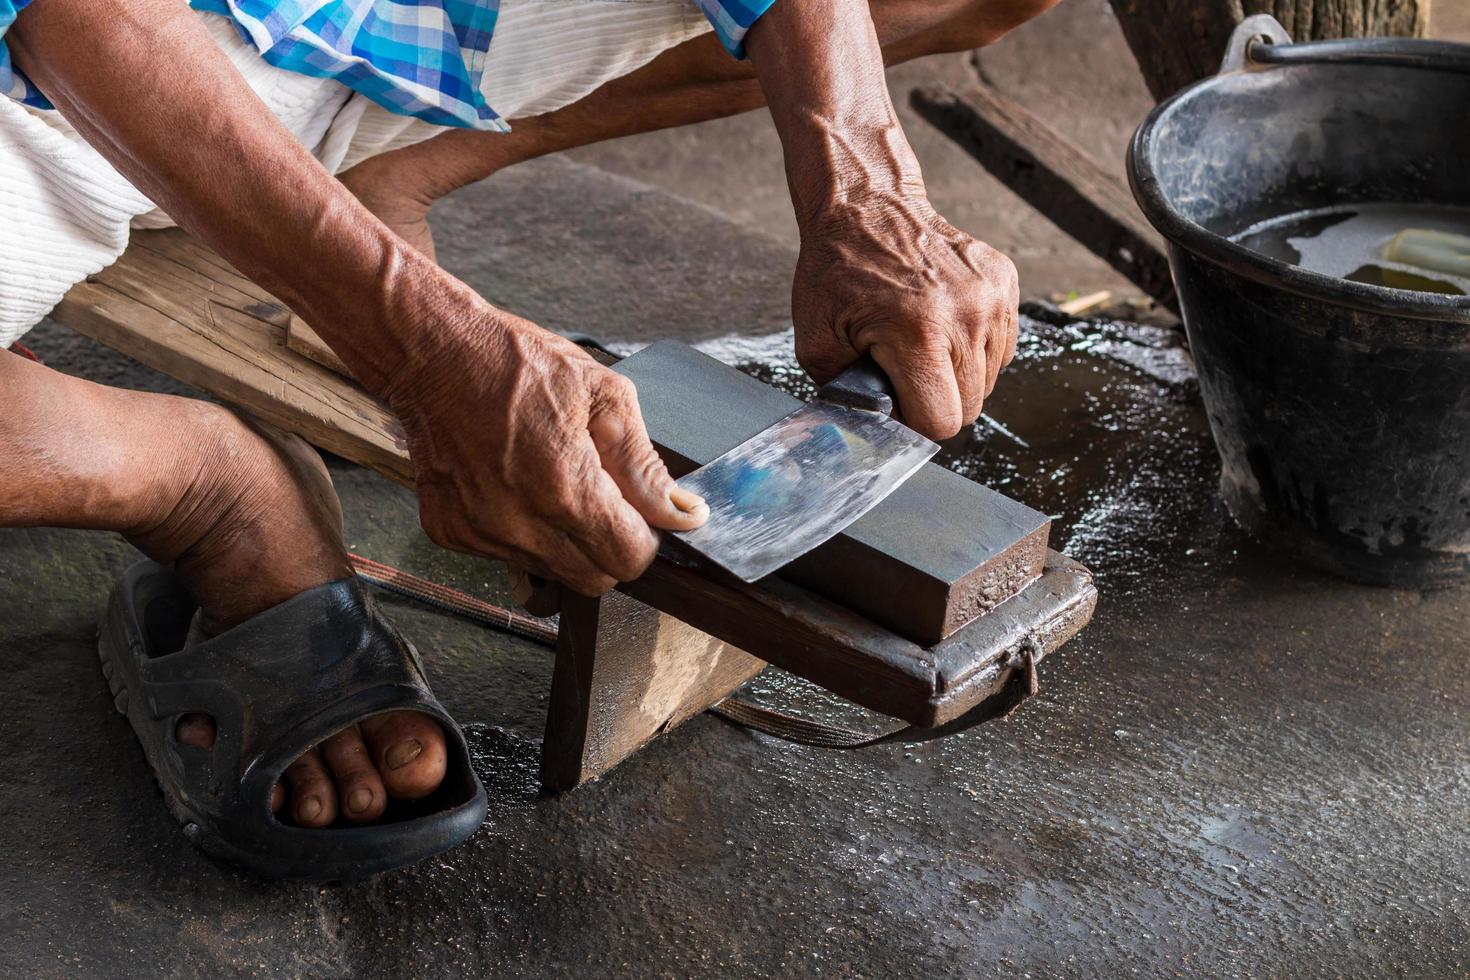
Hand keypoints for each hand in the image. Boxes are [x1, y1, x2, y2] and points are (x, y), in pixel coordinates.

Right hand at [383, 309, 707, 595]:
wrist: (434, 355)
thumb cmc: (517, 365)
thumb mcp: (603, 396)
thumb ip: (645, 466)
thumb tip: (684, 513)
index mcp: (565, 489)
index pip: (630, 560)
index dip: (644, 537)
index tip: (638, 511)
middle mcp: (520, 523)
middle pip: (594, 579)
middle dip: (608, 546)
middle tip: (601, 498)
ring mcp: (481, 532)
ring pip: (551, 572)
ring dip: (566, 542)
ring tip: (553, 483)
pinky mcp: (451, 533)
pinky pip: (506, 557)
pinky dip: (522, 534)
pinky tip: (515, 487)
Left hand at [793, 196, 1019, 440]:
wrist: (868, 206)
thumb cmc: (838, 271)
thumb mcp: (816, 339)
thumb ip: (844, 394)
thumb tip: (869, 429)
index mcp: (918, 332)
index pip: (942, 420)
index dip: (916, 423)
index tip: (897, 404)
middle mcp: (965, 315)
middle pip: (970, 407)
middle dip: (936, 401)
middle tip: (905, 373)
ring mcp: (991, 297)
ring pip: (988, 381)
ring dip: (956, 375)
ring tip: (923, 344)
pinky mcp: (1005, 283)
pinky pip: (1001, 348)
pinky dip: (974, 348)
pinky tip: (943, 325)